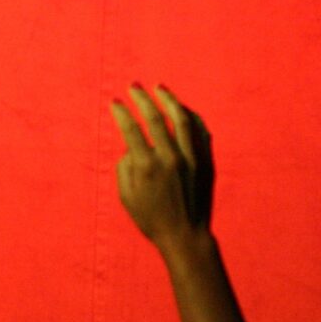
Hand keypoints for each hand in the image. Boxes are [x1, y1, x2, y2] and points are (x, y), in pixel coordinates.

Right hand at [109, 84, 214, 252]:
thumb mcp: (127, 197)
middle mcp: (170, 158)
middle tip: (134, 85)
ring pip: (181, 118)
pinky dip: (191, 116)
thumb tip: (131, 146)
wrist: (186, 236)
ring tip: (159, 87)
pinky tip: (182, 108)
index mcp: (147, 168)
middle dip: (141, 97)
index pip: (131, 130)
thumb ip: (124, 168)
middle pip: (154, 117)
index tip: (115, 102)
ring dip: (169, 99)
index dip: (121, 113)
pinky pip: (200, 131)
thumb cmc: (151, 219)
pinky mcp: (206, 162)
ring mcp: (191, 158)